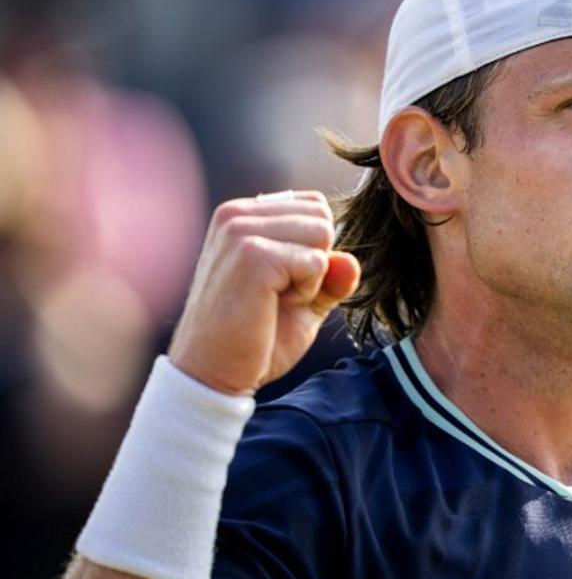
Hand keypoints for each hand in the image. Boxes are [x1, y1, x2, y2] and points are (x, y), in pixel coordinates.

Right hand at [167, 190, 360, 395]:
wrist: (213, 374)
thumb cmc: (254, 336)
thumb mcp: (304, 300)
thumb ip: (331, 275)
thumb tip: (351, 261)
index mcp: (242, 214)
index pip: (314, 205)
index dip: (315, 249)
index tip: (281, 282)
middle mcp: (236, 213)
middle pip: (322, 216)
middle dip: (316, 260)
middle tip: (279, 294)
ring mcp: (241, 231)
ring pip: (322, 233)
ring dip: (311, 277)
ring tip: (273, 300)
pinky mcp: (253, 255)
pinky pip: (316, 261)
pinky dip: (307, 291)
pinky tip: (270, 307)